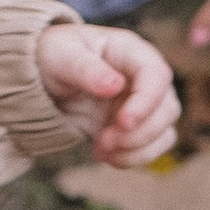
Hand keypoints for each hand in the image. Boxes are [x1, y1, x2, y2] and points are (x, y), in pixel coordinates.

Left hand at [35, 22, 179, 165]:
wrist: (42, 78)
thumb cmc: (53, 56)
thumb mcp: (61, 55)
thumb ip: (85, 68)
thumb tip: (115, 86)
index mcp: (131, 52)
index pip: (156, 75)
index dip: (146, 102)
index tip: (123, 122)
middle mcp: (144, 78)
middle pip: (168, 108)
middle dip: (139, 133)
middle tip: (104, 141)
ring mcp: (142, 104)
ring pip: (164, 132)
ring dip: (137, 149)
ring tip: (102, 151)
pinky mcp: (134, 127)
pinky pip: (150, 148)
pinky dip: (132, 158)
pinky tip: (104, 156)